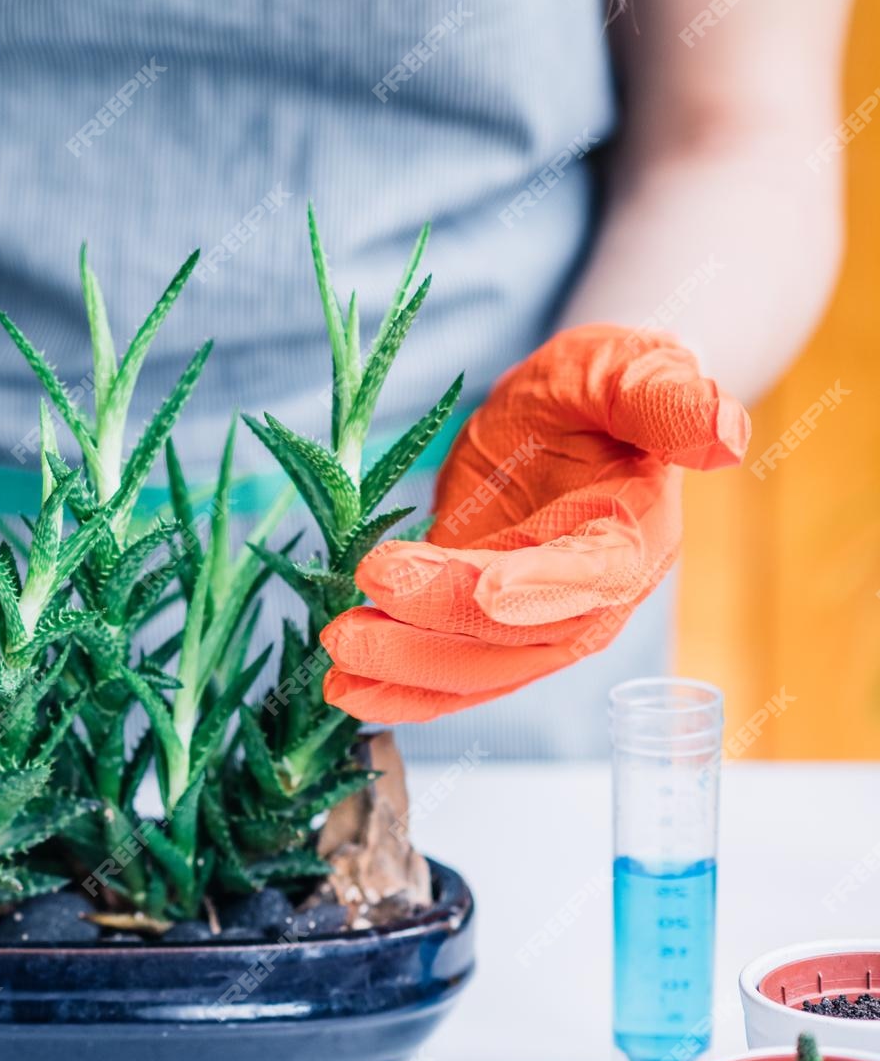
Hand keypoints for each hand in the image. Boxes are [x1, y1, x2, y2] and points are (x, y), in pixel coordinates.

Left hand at [320, 324, 750, 722]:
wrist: (567, 414)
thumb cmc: (601, 384)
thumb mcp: (627, 367)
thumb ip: (665, 398)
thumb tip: (725, 433)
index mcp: (634, 534)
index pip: (593, 575)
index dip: (544, 586)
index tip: (485, 589)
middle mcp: (592, 596)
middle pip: (520, 636)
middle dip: (438, 630)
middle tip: (355, 619)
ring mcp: (539, 620)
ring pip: (479, 667)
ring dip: (406, 673)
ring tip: (335, 660)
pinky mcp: (489, 628)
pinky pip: (451, 673)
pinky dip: (401, 691)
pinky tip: (345, 694)